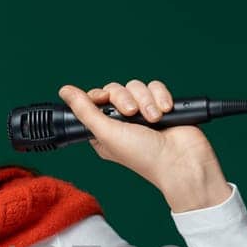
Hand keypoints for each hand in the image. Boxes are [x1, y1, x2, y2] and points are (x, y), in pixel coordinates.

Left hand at [57, 79, 230, 208]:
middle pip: (115, 90)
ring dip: (146, 101)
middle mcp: (122, 122)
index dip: (98, 96)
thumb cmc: (144, 156)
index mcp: (104, 130)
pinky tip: (166, 111)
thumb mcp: (106, 133)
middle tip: (132, 114)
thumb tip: (65, 91)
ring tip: (154, 119)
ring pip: (136, 87)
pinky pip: (155, 87)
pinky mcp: (162, 106)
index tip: (103, 100)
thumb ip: (84, 111)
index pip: (94, 100)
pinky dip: (161, 97)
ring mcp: (143, 113)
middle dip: (125, 99)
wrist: (182, 160)